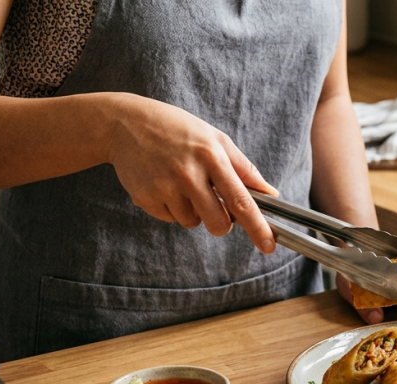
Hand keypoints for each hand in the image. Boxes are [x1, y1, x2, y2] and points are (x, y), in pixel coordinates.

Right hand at [105, 94, 278, 252]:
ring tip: (181, 183)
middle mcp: (188, 173)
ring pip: (193, 222)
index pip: (241, 200)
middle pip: (218, 222)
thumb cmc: (179, 131)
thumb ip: (244, 169)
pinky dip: (172, 208)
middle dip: (222, 224)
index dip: (257, 227)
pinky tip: (163, 184)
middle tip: (215, 208)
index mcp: (212, 156)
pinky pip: (170, 219)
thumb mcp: (215, 139)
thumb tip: (271, 194)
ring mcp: (164, 187)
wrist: (125, 124)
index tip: (269, 246)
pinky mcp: (145, 197)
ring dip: (193, 211)